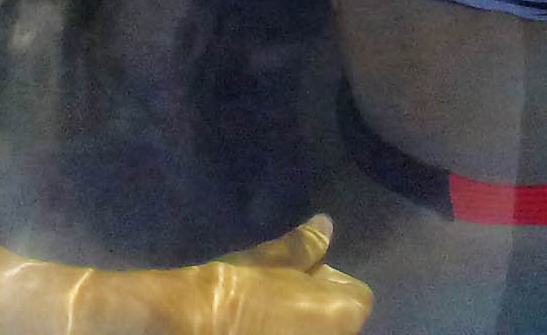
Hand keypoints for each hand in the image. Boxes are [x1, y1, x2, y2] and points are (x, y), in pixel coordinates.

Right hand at [110, 216, 371, 332]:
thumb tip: (326, 223)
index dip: (331, 281)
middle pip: (338, 319)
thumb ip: (303, 245)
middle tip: (280, 289)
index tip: (301, 273)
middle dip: (316, 306)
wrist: (188, 326)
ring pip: (314, 331)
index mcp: (340, 315)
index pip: (358, 295)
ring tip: (265, 310)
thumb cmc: (234, 288)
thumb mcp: (267, 259)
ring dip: (299, 323)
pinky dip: (281, 331)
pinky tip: (254, 325)